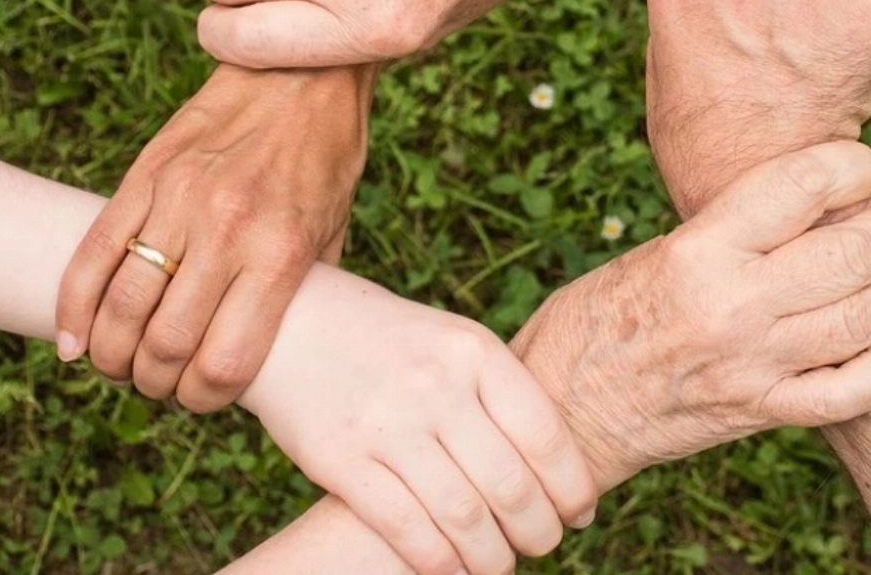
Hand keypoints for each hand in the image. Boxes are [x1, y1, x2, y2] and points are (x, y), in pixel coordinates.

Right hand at [56, 65, 370, 411]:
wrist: (301, 72)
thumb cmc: (326, 159)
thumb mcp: (334, 232)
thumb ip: (302, 293)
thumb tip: (274, 353)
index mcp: (280, 254)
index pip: (224, 362)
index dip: (204, 400)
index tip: (202, 400)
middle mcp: (227, 231)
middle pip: (164, 345)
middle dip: (155, 384)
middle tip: (158, 385)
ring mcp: (179, 200)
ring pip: (121, 305)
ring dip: (112, 354)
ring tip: (120, 365)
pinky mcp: (145, 175)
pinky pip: (93, 252)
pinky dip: (73, 306)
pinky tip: (74, 340)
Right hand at [240, 268, 597, 574]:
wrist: (291, 321)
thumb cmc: (390, 340)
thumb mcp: (452, 341)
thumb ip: (498, 392)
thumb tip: (558, 467)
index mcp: (474, 351)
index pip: (545, 436)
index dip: (572, 486)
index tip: (579, 513)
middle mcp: (436, 385)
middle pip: (510, 485)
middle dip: (538, 530)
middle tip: (542, 545)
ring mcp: (386, 423)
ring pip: (463, 517)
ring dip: (492, 558)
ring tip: (499, 564)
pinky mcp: (340, 459)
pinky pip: (406, 528)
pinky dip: (439, 563)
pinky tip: (452, 571)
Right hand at [511, 142, 870, 490]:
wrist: (562, 411)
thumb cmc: (595, 319)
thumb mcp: (653, 253)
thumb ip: (729, 233)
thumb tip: (811, 208)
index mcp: (697, 250)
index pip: (803, 184)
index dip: (855, 165)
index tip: (864, 168)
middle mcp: (731, 305)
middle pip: (854, 251)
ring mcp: (752, 365)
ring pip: (869, 318)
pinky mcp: (760, 413)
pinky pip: (852, 392)